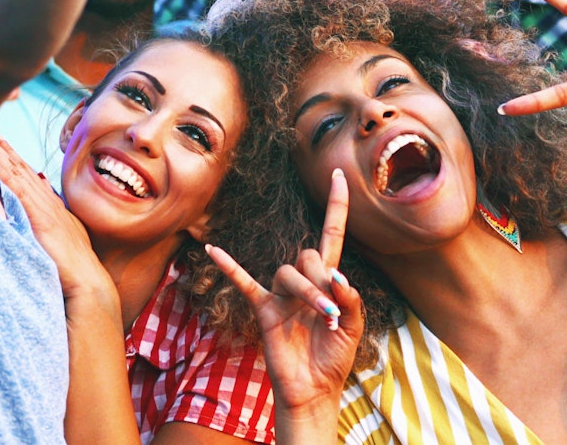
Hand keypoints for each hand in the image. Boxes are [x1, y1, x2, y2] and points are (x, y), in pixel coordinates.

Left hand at [0, 132, 116, 311]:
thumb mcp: (63, 233)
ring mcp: (44, 208)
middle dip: (3, 149)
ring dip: (0, 156)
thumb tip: (42, 196)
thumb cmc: (75, 264)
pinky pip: (18, 192)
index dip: (13, 157)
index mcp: (52, 205)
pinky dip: (5, 176)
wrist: (87, 280)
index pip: (29, 175)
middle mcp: (48, 202)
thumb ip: (52, 214)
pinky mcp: (39, 218)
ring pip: (17, 175)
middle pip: (21, 169)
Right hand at [206, 169, 361, 417]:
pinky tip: (213, 250)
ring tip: (322, 318)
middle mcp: (303, 281)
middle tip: (332, 311)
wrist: (313, 391)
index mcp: (327, 280)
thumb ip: (349, 300)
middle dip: (323, 280)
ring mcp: (281, 295)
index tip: (338, 174)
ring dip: (308, 292)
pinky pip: (244, 282)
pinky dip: (230, 266)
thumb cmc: (334, 359)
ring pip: (289, 272)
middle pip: (309, 256)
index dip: (337, 206)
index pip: (332, 233)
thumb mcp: (353, 328)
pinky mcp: (264, 310)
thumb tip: (337, 274)